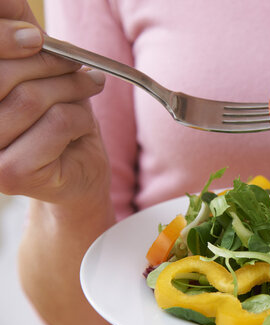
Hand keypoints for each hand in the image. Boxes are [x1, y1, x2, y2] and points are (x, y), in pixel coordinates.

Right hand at [0, 0, 108, 205]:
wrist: (79, 173)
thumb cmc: (55, 118)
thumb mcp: (37, 69)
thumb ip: (17, 33)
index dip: (3, 37)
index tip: (36, 37)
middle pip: (3, 75)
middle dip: (51, 64)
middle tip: (80, 66)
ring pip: (31, 99)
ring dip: (72, 89)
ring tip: (90, 88)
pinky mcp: (9, 175)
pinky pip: (55, 124)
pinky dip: (80, 118)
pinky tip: (83, 125)